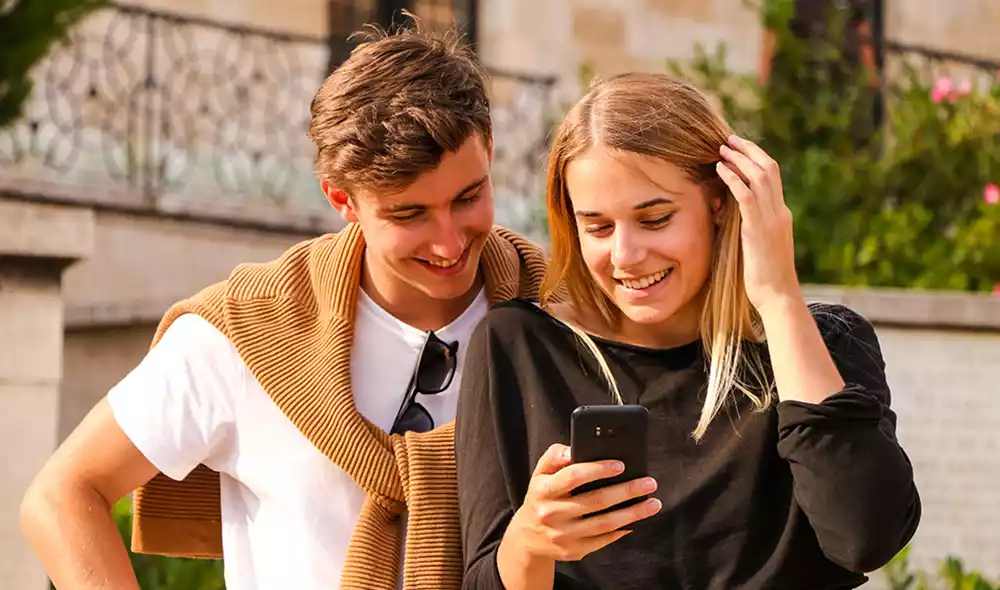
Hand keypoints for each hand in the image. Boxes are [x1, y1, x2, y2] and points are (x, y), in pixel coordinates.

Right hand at [500, 444, 660, 563]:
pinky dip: (622, 530)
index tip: (620, 464)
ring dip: (632, 513)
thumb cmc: (542, 496)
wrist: (528, 536)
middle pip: (595, 501)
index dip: (598, 470)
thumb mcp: (540, 473)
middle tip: (649, 483)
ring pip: (604, 523)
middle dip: (626, 491)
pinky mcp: (574, 551)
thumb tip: (572, 449)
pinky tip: (636, 520)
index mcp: (543, 490)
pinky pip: (603, 540)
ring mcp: (564, 535)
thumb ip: (555, 456)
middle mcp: (552, 514)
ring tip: (653, 503)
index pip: (573, 477)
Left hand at [716, 135, 801, 316]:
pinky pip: (746, 196)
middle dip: (749, 151)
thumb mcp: (757, 246)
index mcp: (781, 215)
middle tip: (730, 139)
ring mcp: (772, 220)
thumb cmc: (764, 278)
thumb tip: (726, 212)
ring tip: (722, 149)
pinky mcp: (759, 230)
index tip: (740, 149)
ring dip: (740, 160)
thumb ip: (748, 226)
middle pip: (769, 169)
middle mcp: (780, 212)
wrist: (778, 297)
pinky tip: (720, 170)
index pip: (773, 177)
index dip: (756, 159)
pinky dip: (733, 179)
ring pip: (760, 177)